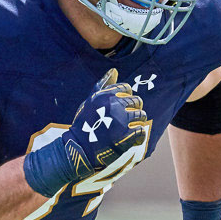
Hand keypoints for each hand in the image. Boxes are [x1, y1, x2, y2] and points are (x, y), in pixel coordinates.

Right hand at [24, 69, 146, 196]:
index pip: (127, 88)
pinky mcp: (125, 136)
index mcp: (105, 96)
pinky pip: (141, 131)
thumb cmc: (84, 124)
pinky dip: (138, 136)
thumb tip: (114, 70)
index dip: (127, 97)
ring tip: (128, 129)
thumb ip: (103, 85)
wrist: (79, 148)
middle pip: (137, 101)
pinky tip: (131, 139)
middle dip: (134, 109)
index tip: (120, 107)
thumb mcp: (90, 101)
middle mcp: (114, 106)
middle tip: (125, 119)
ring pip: (141, 115)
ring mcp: (121, 121)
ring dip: (137, 122)